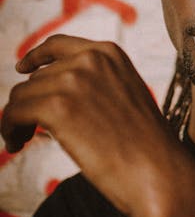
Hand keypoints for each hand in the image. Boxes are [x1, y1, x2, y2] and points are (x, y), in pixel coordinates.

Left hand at [1, 34, 180, 216]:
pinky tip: (16, 144)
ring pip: (21, 95)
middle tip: (29, 131)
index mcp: (109, 53)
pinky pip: (14, 112)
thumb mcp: (124, 95)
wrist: (158, 172)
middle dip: (30, 102)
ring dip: (17, 118)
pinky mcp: (56, 107)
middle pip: (37, 77)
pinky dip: (9, 129)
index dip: (35, 57)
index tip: (22, 68)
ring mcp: (73, 80)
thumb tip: (49, 89)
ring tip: (22, 140)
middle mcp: (90, 59)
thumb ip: (94, 83)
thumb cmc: (144, 145)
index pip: (58, 45)